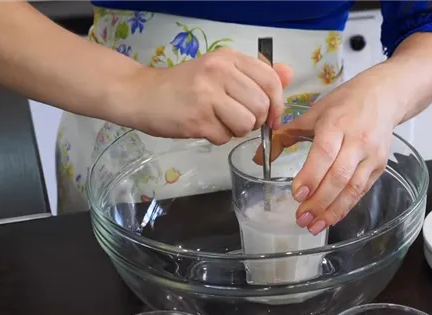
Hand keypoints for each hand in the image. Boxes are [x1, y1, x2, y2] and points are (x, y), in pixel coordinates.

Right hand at [128, 47, 292, 143]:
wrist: (142, 94)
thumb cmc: (185, 85)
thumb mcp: (220, 70)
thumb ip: (255, 74)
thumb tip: (289, 74)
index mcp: (228, 58)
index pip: (271, 80)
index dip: (278, 104)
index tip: (272, 117)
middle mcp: (219, 72)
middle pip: (261, 106)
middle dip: (256, 121)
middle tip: (238, 119)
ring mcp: (207, 96)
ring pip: (247, 124)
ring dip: (238, 131)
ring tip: (221, 123)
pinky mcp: (197, 120)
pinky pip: (225, 138)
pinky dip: (219, 138)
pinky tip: (205, 127)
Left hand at [257, 70, 401, 234]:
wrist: (383, 96)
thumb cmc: (345, 103)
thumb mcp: (314, 112)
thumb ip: (285, 135)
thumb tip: (258, 157)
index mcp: (336, 123)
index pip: (324, 152)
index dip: (311, 175)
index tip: (296, 194)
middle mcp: (357, 140)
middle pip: (339, 175)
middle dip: (319, 201)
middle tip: (301, 218)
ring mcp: (371, 155)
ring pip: (352, 188)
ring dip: (332, 210)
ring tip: (314, 226)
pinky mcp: (380, 166)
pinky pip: (362, 191)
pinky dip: (345, 207)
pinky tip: (330, 218)